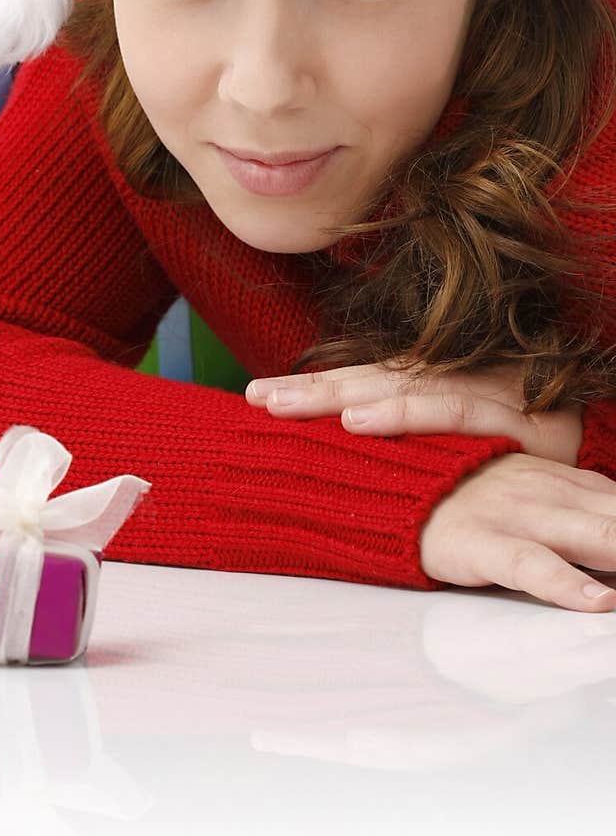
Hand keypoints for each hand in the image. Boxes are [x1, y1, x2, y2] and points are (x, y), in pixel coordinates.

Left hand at [245, 358, 584, 466]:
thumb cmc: (527, 454)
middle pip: (373, 377)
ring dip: (346, 396)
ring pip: (404, 387)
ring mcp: (487, 392)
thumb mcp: (463, 450)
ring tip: (295, 407)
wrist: (598, 457)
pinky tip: (360, 420)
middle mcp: (457, 381)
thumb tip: (344, 440)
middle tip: (257, 398)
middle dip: (312, 389)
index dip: (311, 386)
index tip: (254, 396)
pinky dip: (405, 412)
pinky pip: (453, 409)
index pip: (364, 381)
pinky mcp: (514, 414)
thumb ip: (415, 445)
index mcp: (437, 387)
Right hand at [417, 451, 615, 612]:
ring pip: (598, 537)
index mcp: (569, 482)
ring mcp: (521, 516)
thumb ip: (584, 509)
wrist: (397, 484)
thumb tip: (615, 538)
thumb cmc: (473, 495)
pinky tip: (599, 601)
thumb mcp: (534, 488)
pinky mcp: (485, 543)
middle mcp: (554, 493)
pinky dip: (569, 585)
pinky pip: (533, 565)